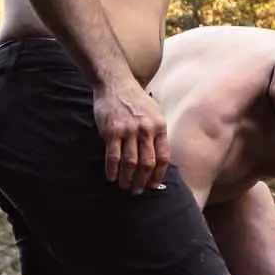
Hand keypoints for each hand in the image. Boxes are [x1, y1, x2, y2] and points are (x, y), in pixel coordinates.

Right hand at [93, 74, 169, 193]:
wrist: (115, 82)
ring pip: (130, 163)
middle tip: (138, 191)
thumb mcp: (154, 113)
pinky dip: (112, 170)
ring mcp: (128, 130)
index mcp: (159, 127)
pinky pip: (113, 156)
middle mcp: (146, 130)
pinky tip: (111, 177)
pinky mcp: (112, 131)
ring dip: (127, 179)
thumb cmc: (135, 99)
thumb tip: (158, 158)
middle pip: (147, 164)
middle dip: (143, 181)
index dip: (158, 175)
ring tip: (125, 186)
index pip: (163, 158)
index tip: (154, 185)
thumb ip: (157, 134)